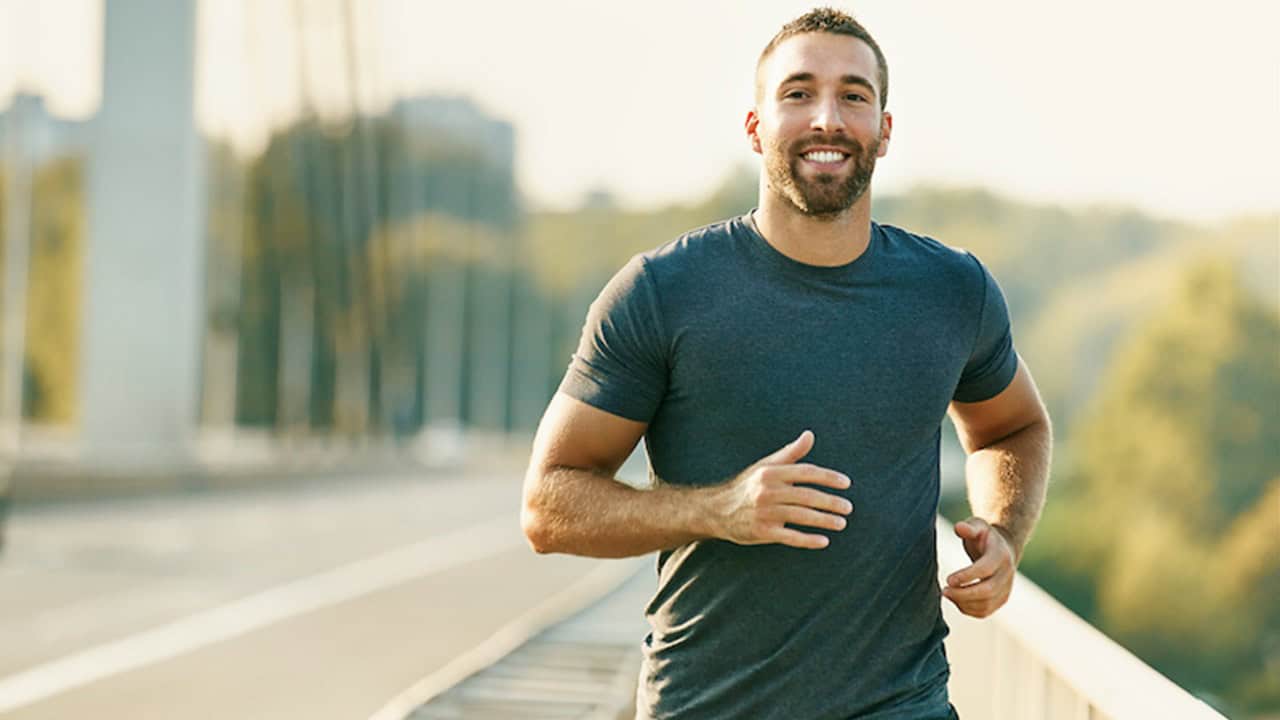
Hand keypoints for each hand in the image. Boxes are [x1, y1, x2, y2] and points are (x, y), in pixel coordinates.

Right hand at [709, 430, 852, 549]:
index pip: (806, 472)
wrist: (717, 510)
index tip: (846, 483)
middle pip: (806, 496)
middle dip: (830, 502)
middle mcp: (767, 491)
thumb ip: (791, 453)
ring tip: (841, 523)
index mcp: (771, 472)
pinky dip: (808, 540)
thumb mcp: (766, 466)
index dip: (828, 477)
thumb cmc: (748, 487)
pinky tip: (823, 541)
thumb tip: (810, 435)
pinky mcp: (762, 531)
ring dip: (824, 520)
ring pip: (801, 516)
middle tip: (848, 507)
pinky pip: (790, 536)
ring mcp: (765, 512)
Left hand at [942, 517, 1015, 617]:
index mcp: (1001, 555)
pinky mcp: (1001, 600)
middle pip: (987, 590)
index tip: (949, 579)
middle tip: (944, 590)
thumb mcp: (978, 526)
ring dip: (964, 603)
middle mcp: (1007, 574)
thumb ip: (968, 527)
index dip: (967, 576)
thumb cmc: (984, 537)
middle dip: (963, 593)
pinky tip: (956, 600)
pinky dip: (968, 610)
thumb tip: (959, 528)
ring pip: (986, 604)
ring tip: (947, 594)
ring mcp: (1006, 589)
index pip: (985, 569)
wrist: (1003, 550)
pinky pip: (985, 611)